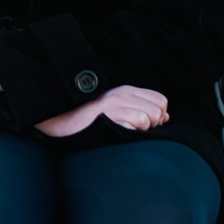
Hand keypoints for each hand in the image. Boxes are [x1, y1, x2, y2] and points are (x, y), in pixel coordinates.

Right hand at [35, 85, 169, 137]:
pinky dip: (131, 132)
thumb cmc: (87, 123)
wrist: (58, 122)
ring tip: (121, 130)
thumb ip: (140, 110)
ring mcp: (114, 103)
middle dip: (152, 124)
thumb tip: (166, 117)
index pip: (160, 101)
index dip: (157, 115)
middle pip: (158, 110)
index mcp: (124, 91)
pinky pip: (137, 123)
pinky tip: (116, 132)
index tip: (144, 124)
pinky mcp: (108, 114)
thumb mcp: (116, 111)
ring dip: (140, 130)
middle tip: (132, 129)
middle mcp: (121, 93)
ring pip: (149, 118)